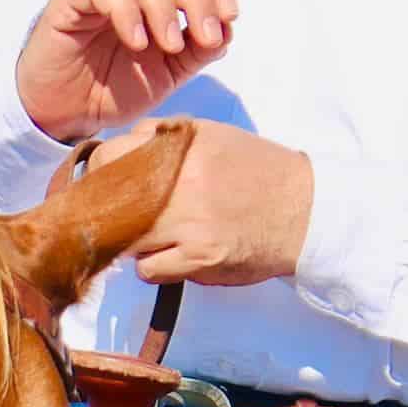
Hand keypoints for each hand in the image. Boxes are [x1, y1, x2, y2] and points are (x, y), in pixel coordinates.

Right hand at [17, 0, 239, 141]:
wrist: (66, 112)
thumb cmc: (114, 87)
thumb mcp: (169, 72)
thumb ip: (199, 50)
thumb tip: (227, 29)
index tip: (229, 17)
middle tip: (205, 37)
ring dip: (163, 6)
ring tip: (169, 45)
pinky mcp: (69, 0)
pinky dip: (127, 13)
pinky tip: (137, 43)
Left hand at [124, 122, 313, 287]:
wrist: (306, 211)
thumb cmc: (256, 172)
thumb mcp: (212, 137)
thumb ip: (163, 137)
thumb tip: (120, 147)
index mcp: (183, 146)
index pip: (110, 158)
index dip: (102, 175)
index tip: (108, 186)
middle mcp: (182, 180)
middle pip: (110, 201)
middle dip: (111, 213)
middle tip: (122, 218)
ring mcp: (190, 221)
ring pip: (125, 239)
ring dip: (134, 242)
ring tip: (158, 237)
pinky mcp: (200, 257)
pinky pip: (148, 269)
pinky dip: (154, 267)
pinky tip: (174, 256)